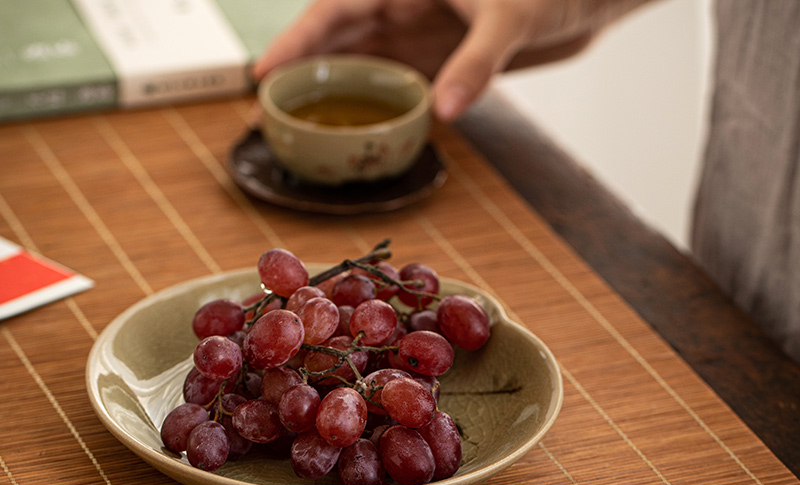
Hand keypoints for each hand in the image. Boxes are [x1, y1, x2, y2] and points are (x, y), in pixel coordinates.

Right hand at [252, 0, 652, 120]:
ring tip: (305, 127)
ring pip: (364, 63)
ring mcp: (422, 31)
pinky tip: (364, 129)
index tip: (261, 74)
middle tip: (272, 114)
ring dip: (337, 92)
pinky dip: (379, 105)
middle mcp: (405, 4)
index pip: (336, 8)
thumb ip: (477, 63)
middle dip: (305, 73)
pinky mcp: (443, 56)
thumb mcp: (512, 16)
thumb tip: (443, 113)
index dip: (295, 40)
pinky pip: (398, 82)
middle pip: (339, 39)